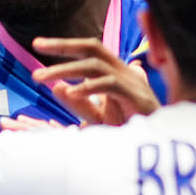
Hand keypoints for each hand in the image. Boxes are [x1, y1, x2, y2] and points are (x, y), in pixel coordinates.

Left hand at [30, 39, 159, 124]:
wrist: (160, 150)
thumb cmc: (131, 133)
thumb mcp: (99, 117)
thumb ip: (80, 103)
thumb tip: (57, 87)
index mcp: (116, 73)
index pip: (89, 50)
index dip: (64, 45)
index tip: (37, 44)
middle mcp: (125, 73)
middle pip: (93, 48)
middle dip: (63, 45)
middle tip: (36, 45)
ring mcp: (133, 83)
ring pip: (96, 65)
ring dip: (66, 69)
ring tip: (42, 78)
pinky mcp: (139, 98)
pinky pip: (111, 85)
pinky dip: (90, 87)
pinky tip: (71, 93)